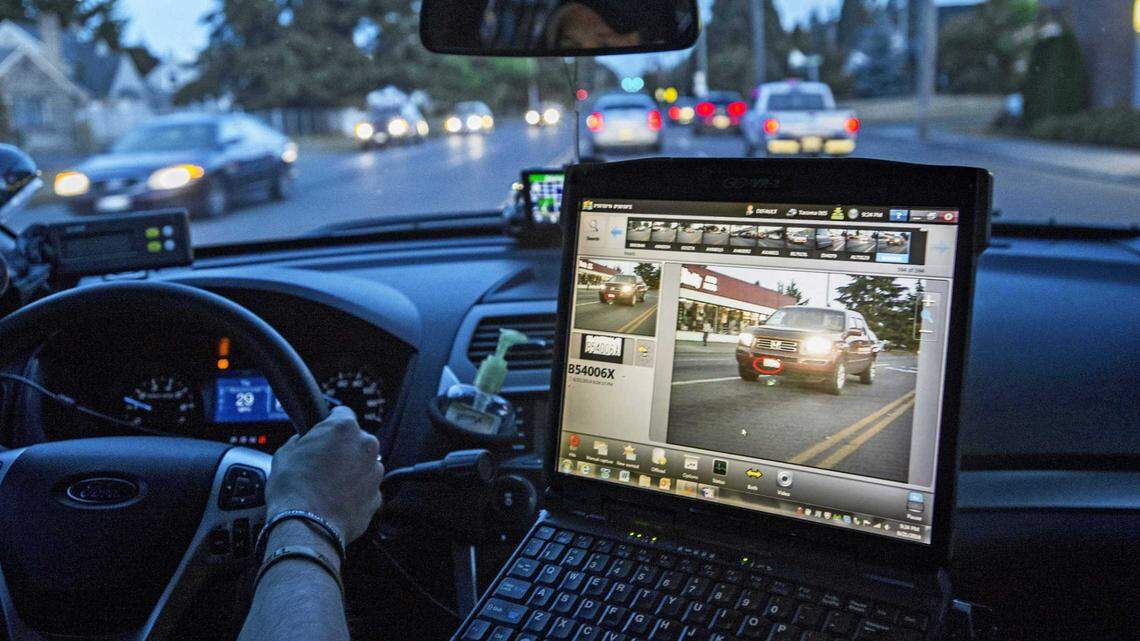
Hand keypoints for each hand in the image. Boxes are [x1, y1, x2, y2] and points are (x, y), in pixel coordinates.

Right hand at [266, 406, 383, 542]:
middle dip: (341, 449)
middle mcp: (366, 446)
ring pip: (363, 465)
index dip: (329, 423)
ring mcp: (374, 472)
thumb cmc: (294, 490)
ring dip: (350, 471)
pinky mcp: (377, 496)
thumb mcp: (285, 454)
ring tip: (327, 486)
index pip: (342, 413)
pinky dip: (354, 492)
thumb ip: (300, 441)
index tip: (323, 433)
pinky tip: (336, 500)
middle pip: (355, 440)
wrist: (306, 527)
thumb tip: (301, 441)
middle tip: (320, 464)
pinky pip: (365, 488)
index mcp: (344, 428)